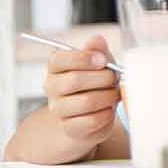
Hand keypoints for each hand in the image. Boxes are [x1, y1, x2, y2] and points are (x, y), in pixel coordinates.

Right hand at [40, 35, 120, 154]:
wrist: (91, 116)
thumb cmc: (95, 86)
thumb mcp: (99, 65)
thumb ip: (98, 51)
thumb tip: (96, 40)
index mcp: (56, 68)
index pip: (59, 59)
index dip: (84, 58)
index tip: (102, 60)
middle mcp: (52, 88)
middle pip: (75, 80)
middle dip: (103, 78)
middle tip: (114, 78)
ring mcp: (59, 109)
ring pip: (86, 102)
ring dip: (108, 97)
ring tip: (114, 94)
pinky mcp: (71, 128)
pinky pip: (93, 120)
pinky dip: (107, 114)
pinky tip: (108, 109)